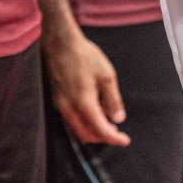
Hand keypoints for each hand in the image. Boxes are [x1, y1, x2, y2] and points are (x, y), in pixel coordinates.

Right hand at [42, 24, 129, 145]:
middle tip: (116, 131)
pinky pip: (70, 120)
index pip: (100, 130)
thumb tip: (118, 118)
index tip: (125, 140)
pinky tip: (93, 111)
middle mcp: (68, 108)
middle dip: (103, 137)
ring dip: (92, 131)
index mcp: (83, 103)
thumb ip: (113, 100)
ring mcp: (60, 104)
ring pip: (77, 129)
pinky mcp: (56, 99)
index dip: (114, 139)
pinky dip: (83, 123)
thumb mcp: (106, 75)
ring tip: (106, 121)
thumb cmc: (84, 56)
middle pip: (87, 135)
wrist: (60, 42)